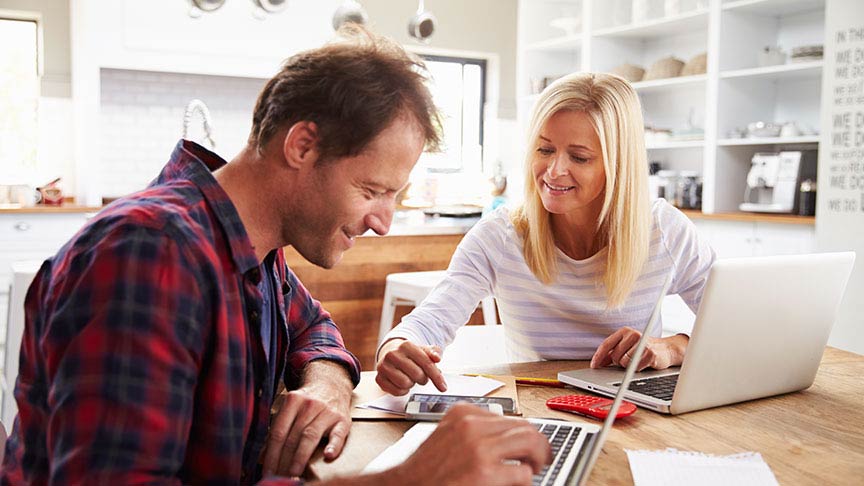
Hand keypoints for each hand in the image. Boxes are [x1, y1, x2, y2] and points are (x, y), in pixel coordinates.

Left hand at [262, 361, 352, 476]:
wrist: (332, 384)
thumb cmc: (308, 402)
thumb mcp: (291, 408)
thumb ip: (279, 428)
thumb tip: (263, 456)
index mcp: (293, 401)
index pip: (278, 432)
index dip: (271, 454)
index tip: (267, 471)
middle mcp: (309, 405)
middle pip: (293, 436)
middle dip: (284, 460)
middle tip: (279, 477)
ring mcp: (327, 412)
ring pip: (310, 436)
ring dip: (300, 458)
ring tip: (294, 474)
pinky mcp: (342, 420)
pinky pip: (338, 434)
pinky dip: (333, 446)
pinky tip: (328, 456)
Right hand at [375, 339, 446, 395]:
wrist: (390, 353)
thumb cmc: (410, 354)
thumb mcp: (424, 350)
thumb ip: (434, 353)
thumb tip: (437, 358)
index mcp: (406, 345)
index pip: (426, 363)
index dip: (437, 377)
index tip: (443, 387)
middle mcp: (392, 354)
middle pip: (417, 375)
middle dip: (423, 379)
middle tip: (420, 376)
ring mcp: (383, 366)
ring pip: (405, 384)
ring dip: (411, 384)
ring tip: (409, 377)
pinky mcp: (379, 378)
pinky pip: (396, 392)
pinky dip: (403, 390)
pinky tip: (402, 383)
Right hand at [389, 404, 551, 485]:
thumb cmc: (426, 468)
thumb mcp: (448, 435)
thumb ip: (473, 430)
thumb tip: (506, 435)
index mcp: (463, 413)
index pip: (507, 417)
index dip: (523, 431)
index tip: (531, 441)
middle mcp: (472, 425)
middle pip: (524, 426)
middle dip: (539, 442)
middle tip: (543, 456)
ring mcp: (479, 448)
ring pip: (530, 442)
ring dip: (538, 457)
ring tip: (536, 467)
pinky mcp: (485, 472)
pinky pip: (522, 472)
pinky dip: (525, 479)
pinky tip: (518, 482)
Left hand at [589, 327, 688, 370]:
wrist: (666, 349)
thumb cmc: (642, 349)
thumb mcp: (626, 347)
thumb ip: (612, 352)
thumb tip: (598, 362)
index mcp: (624, 331)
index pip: (606, 344)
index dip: (598, 356)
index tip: (594, 366)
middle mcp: (633, 334)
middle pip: (614, 355)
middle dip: (617, 362)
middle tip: (626, 361)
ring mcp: (642, 343)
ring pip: (624, 362)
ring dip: (628, 366)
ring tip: (636, 361)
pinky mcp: (650, 353)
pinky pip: (635, 366)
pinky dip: (637, 368)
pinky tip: (643, 363)